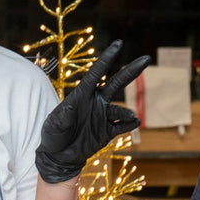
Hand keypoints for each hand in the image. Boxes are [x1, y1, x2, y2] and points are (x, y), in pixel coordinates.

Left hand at [35, 40, 149, 183]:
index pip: (96, 73)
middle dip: (130, 71)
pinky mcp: (107, 132)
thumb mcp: (54, 124)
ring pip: (120, 110)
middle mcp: (96, 101)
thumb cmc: (53, 135)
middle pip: (116, 83)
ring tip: (132, 116)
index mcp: (82, 94)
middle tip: (146, 58)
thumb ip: (63, 115)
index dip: (107, 59)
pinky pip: (121, 127)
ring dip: (126, 112)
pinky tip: (135, 122)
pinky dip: (129, 125)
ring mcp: (103, 116)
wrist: (59, 156)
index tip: (118, 44)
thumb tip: (71, 104)